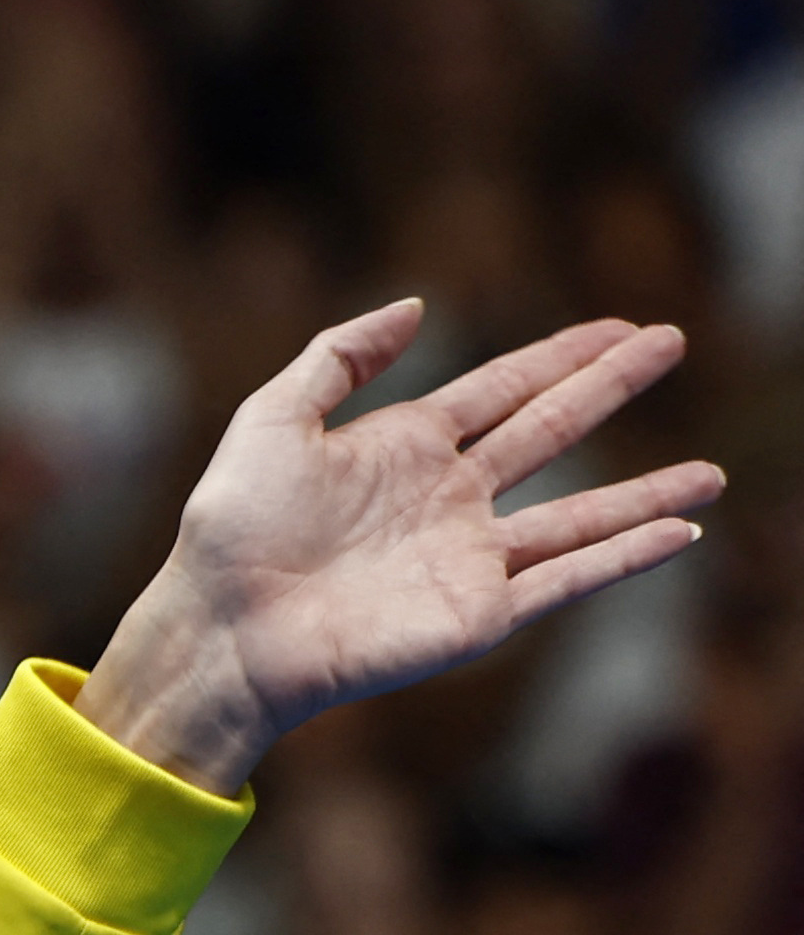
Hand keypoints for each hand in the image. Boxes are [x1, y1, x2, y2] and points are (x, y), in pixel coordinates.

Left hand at [81, 304, 717, 792]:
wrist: (223, 628)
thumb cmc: (232, 530)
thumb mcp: (273, 419)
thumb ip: (339, 356)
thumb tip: (415, 306)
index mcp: (403, 449)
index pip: (502, 389)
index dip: (560, 356)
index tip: (619, 325)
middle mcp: (447, 499)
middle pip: (549, 430)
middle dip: (611, 387)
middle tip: (672, 342)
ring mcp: (468, 558)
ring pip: (580, 515)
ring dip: (647, 494)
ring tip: (712, 474)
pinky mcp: (477, 614)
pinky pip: (567, 579)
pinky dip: (625, 557)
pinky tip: (680, 533)